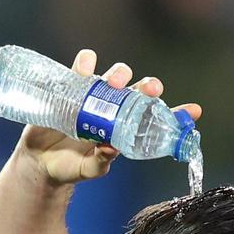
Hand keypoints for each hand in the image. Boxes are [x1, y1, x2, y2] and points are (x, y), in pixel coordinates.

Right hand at [19, 48, 202, 185]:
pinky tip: (86, 65)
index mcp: (124, 130)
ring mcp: (93, 97)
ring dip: (119, 74)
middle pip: (137, 91)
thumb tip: (111, 150)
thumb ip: (100, 163)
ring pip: (113, 77)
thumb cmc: (68, 167)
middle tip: (150, 89)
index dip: (176, 113)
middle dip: (147, 87)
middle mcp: (113, 110)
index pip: (156, 119)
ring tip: (113, 82)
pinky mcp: (71, 88)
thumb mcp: (87, 170)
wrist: (39, 162)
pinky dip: (85, 62)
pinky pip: (81, 68)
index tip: (195, 111)